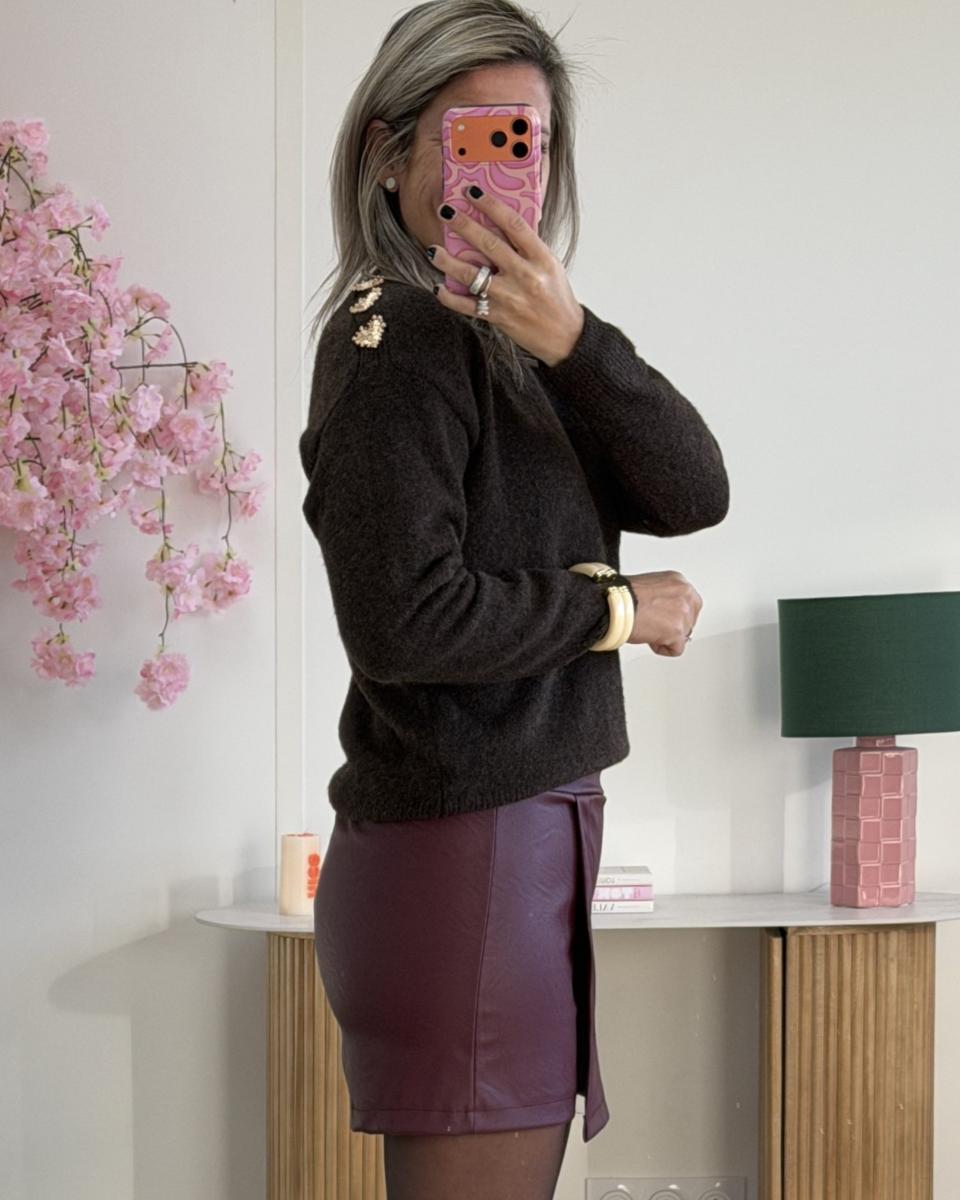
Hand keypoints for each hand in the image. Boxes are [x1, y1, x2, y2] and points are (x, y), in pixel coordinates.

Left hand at [429, 188, 584, 366]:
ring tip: (432, 249)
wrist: (564, 337)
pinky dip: (449, 297)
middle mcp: (525, 276)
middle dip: (464, 225)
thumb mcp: (550, 266)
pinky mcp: (498, 317)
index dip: (491, 205)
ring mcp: (509, 298)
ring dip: (447, 261)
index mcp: (541, 258)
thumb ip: (528, 247)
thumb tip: (501, 222)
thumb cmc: (557, 298)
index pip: (514, 224)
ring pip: (471, 276)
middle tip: (445, 211)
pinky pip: (467, 306)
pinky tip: (438, 286)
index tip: (472, 192)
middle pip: (488, 245)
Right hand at [624, 570, 701, 656]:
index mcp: (678, 581)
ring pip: (683, 635)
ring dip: (665, 637)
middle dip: (673, 626)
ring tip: (647, 629)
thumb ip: (663, 596)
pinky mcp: (677, 631)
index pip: (690, 603)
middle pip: (689, 620)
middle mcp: (685, 595)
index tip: (663, 617)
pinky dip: (662, 649)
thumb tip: (664, 610)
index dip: (675, 614)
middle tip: (654, 625)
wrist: (613, 605)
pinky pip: (677, 650)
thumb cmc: (622, 596)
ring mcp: (683, 613)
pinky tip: (649, 639)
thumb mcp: (649, 586)